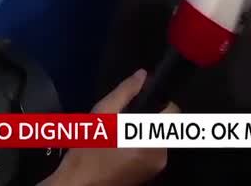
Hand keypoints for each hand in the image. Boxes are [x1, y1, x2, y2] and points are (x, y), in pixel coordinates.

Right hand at [41, 70, 177, 185]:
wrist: (77, 185)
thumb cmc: (88, 150)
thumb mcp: (103, 115)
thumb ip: (125, 92)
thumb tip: (142, 74)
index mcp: (153, 138)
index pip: (173, 111)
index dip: (160, 102)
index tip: (141, 102)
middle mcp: (162, 154)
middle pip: (163, 125)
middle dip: (147, 120)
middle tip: (122, 121)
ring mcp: (156, 168)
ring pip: (156, 139)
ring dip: (142, 134)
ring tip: (117, 136)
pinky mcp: (148, 177)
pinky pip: (150, 153)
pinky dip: (139, 147)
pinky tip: (119, 149)